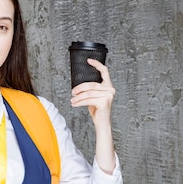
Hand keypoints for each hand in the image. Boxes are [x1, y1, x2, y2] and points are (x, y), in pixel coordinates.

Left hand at [70, 58, 116, 173]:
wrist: (102, 123)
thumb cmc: (97, 110)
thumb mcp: (94, 97)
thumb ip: (90, 89)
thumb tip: (78, 86)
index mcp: (108, 86)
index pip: (104, 71)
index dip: (97, 65)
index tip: (88, 60)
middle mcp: (110, 90)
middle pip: (91, 84)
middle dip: (79, 88)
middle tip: (72, 92)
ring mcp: (108, 96)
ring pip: (88, 93)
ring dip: (77, 97)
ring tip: (72, 100)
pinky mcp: (104, 102)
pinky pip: (88, 100)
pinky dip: (79, 102)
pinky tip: (74, 104)